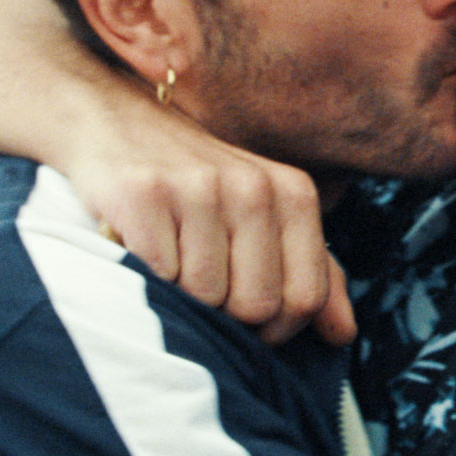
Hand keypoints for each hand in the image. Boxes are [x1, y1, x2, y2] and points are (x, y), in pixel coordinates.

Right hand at [62, 97, 355, 346]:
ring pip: (204, 298)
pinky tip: (139, 247)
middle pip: (256, 306)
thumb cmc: (195, 185)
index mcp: (294, 194)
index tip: (244, 315)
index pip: (306, 298)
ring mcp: (199, 187)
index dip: (275, 327)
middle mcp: (253, 187)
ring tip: (167, 259)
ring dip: (180, 296)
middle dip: (225, 315)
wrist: (111, 120)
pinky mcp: (142, 194)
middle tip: (198, 285)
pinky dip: (144, 277)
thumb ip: (313, 273)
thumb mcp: (264, 216)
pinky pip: (157, 278)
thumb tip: (344, 335)